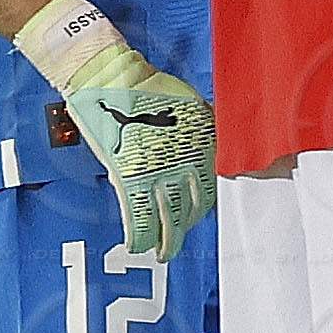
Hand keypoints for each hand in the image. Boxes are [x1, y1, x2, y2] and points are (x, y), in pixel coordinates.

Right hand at [63, 43, 216, 261]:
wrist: (116, 80)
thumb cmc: (153, 88)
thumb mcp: (194, 107)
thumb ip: (205, 132)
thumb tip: (217, 146)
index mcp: (203, 148)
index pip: (211, 191)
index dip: (204, 209)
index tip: (199, 217)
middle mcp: (184, 165)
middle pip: (190, 210)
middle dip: (184, 229)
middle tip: (179, 240)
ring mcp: (156, 174)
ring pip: (166, 220)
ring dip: (165, 242)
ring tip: (163, 253)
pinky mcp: (129, 178)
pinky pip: (138, 216)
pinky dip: (138, 236)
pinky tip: (137, 246)